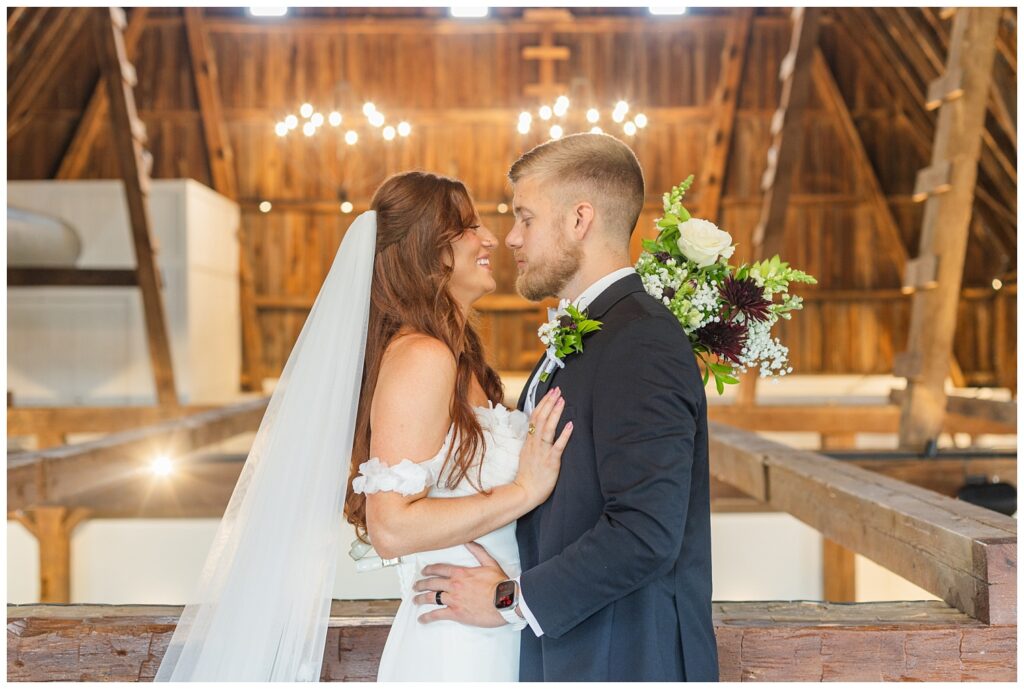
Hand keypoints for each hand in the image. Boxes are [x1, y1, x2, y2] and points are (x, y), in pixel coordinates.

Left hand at [412, 542, 508, 627]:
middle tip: (416, 586)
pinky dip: (427, 617)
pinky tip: (422, 619)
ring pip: (431, 598)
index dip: (429, 570)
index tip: (424, 572)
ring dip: (421, 598)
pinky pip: (437, 614)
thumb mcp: (490, 563)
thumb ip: (478, 551)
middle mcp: (454, 585)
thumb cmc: (500, 584)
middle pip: (432, 583)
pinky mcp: (456, 613)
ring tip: (416, 600)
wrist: (505, 601)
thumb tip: (469, 541)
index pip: (440, 569)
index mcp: (461, 573)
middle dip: (421, 584)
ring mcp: (453, 600)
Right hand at [514, 387, 573, 508]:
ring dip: (555, 413)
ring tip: (562, 400)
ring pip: (548, 428)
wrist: (525, 492)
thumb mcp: (526, 454)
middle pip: (540, 418)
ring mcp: (542, 451)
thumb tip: (537, 430)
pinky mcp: (551, 461)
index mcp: (529, 441)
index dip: (542, 403)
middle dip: (549, 403)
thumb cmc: (528, 476)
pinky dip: (564, 435)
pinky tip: (571, 425)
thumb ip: (532, 442)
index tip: (550, 393)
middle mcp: (534, 443)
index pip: (534, 417)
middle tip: (558, 390)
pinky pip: (558, 446)